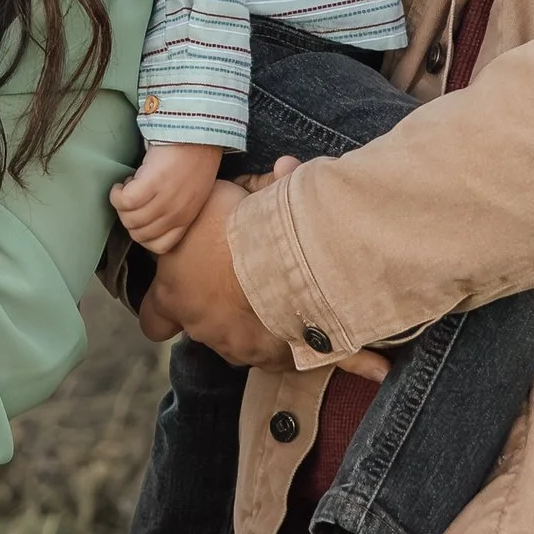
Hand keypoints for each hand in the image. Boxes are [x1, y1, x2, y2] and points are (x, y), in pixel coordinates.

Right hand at [110, 139, 225, 254]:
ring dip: (121, 205)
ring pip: (129, 219)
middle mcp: (176, 213)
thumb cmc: (194, 159)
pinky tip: (122, 183)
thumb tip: (151, 217)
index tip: (141, 214)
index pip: (159, 247)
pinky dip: (117, 194)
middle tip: (132, 197)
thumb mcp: (192, 194)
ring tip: (128, 186)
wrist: (199, 131)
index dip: (142, 233)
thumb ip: (176, 209)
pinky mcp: (153, 182)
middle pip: (138, 234)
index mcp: (187, 219)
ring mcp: (165, 200)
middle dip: (128, 218)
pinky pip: (124, 201)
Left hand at [137, 167, 387, 380]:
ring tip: (293, 300)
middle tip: (244, 284)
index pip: (154, 317)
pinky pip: (318, 361)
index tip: (175, 296)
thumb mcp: (223, 194)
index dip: (162, 309)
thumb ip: (246, 186)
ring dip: (267, 326)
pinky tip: (378, 367)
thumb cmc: (233, 225)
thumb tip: (283, 167)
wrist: (274, 259)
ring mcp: (244, 349)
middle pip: (204, 331)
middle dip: (221, 311)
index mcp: (176, 294)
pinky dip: (351, 361)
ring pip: (251, 345)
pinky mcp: (286, 356)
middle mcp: (205, 328)